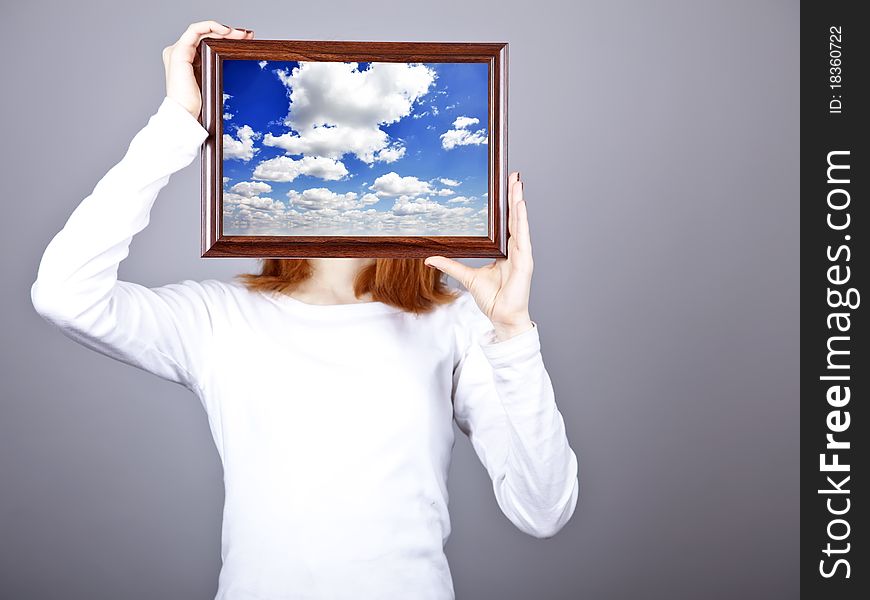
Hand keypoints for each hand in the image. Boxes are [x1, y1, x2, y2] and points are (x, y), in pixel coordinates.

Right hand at [162, 20, 254, 120]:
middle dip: (229, 32)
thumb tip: (236, 62)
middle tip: (247, 35)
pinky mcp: (179, 52)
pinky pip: (195, 30)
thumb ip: (217, 69)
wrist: (186, 114)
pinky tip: (226, 31)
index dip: (225, 38)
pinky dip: (211, 26)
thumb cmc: (199, 104)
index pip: (207, 40)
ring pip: (202, 30)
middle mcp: (181, 52)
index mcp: (188, 59)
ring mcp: (178, 50)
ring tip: (240, 34)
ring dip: (223, 29)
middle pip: (206, 34)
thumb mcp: (212, 82)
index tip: (245, 40)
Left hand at [425, 171, 533, 341]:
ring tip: (517, 185)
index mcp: (506, 251)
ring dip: (519, 203)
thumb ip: (450, 265)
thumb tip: (430, 257)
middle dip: (514, 197)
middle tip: (512, 176)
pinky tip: (520, 206)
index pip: (506, 223)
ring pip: (520, 224)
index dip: (506, 205)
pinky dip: (521, 221)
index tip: (505, 187)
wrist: (502, 317)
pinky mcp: (525, 262)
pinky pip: (523, 238)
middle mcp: (516, 250)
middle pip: (515, 218)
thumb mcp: (466, 276)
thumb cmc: (492, 299)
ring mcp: (522, 255)